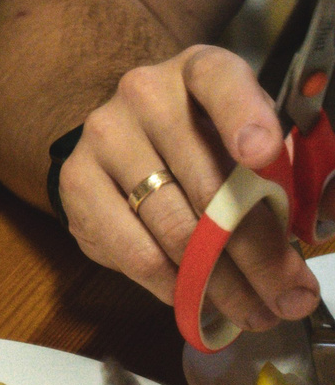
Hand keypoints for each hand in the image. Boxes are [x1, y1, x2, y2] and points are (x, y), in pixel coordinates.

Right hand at [59, 44, 321, 334]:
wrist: (128, 137)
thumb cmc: (208, 141)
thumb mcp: (253, 138)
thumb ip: (293, 173)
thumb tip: (322, 218)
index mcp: (200, 71)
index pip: (220, 82)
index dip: (244, 117)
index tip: (262, 155)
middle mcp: (144, 93)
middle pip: (208, 184)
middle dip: (259, 254)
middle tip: (290, 298)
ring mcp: (103, 136)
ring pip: (173, 227)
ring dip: (221, 283)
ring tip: (254, 312)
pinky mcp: (75, 181)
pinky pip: (133, 251)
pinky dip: (173, 285)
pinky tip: (199, 299)